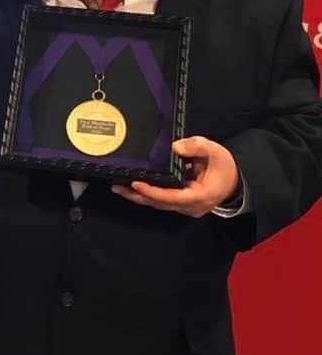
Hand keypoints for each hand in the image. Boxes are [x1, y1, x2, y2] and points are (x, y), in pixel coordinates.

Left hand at [111, 136, 239, 218]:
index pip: (172, 197)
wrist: (236, 180)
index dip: (153, 191)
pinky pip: (162, 201)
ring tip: (118, 186)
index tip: (137, 183)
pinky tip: (133, 187)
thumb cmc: (225, 166)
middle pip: (160, 203)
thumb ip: (196, 146)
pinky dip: (147, 195)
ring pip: (159, 204)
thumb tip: (175, 147)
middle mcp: (191, 206)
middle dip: (138, 195)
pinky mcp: (181, 204)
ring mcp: (185, 208)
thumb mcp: (215, 151)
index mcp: (200, 195)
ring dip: (139, 196)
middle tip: (117, 186)